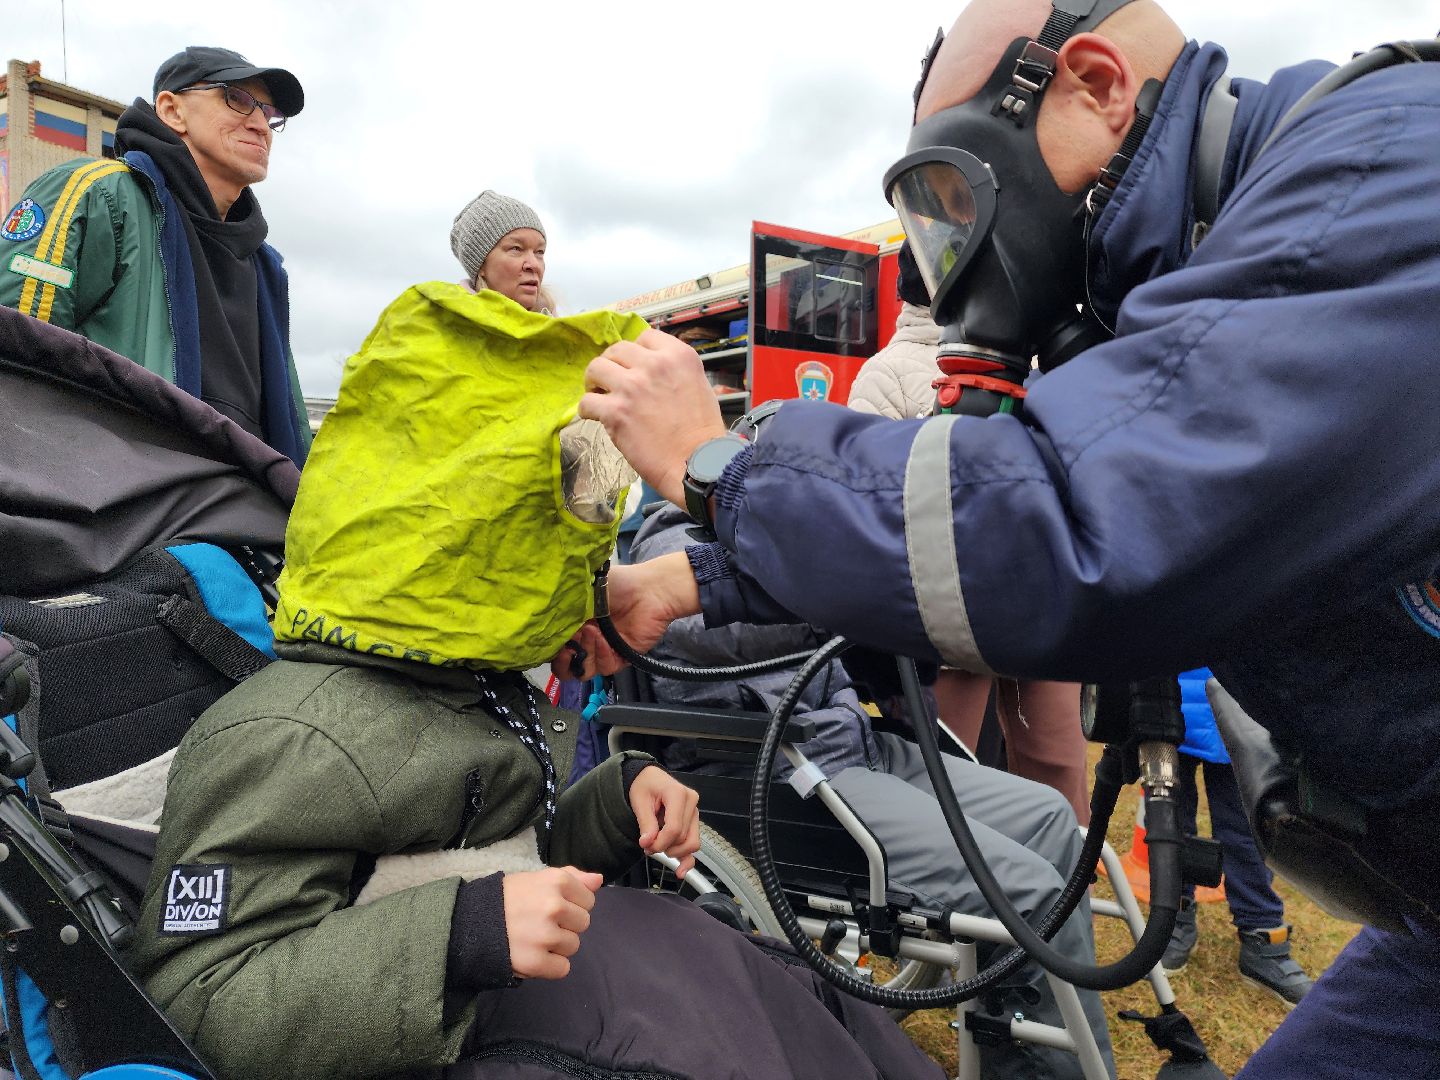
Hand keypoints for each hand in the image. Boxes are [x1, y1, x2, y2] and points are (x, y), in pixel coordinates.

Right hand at [501, 866, 603, 979]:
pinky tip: (534, 955)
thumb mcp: (538, 878)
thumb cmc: (508, 898)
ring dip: (557, 946)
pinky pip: (562, 969)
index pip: (588, 900)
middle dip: (566, 926)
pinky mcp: (536, 962)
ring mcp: (545, 935)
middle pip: (583, 924)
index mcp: (557, 881)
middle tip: (542, 924)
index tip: (552, 907)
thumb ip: (571, 877)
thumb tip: (599, 881)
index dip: (572, 906)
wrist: (470, 922)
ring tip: (534, 938)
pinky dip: (550, 966)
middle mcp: (554, 906)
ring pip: (573, 946)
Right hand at [551, 556, 701, 680]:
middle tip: (566, 647)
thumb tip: (546, 624)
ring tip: (591, 632)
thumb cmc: (618, 584)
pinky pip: (604, 668)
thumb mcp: (583, 592)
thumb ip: (563, 610)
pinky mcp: (620, 658)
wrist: (649, 590)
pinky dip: (602, 655)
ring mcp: (602, 650)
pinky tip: (605, 640)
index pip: (554, 646)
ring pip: (583, 670)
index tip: (547, 641)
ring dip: (584, 653)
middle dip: (562, 661)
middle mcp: (585, 639)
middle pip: (565, 666)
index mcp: (574, 623)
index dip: (548, 648)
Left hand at [579, 329, 728, 505]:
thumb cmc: (702, 432)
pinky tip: (595, 417)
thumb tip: (650, 370)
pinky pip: (587, 402)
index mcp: (678, 355)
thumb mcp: (698, 385)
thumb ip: (673, 372)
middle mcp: (654, 365)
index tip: (633, 367)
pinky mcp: (616, 412)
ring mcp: (632, 387)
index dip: (635, 353)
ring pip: (596, 368)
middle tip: (611, 382)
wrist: (697, 463)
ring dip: (594, 382)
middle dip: (612, 364)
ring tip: (599, 395)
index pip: (645, 337)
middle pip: (617, 349)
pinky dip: (587, 410)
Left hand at [628, 765, 700, 877]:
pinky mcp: (693, 823)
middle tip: (647, 845)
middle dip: (664, 847)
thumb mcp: (639, 801)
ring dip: (673, 851)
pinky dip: (688, 859)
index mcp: (678, 794)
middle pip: (682, 838)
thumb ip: (646, 823)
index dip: (660, 842)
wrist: (649, 778)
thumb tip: (647, 843)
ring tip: (657, 846)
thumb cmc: (644, 786)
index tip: (645, 845)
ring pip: (691, 843)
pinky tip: (681, 871)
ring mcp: (695, 813)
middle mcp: (692, 803)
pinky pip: (694, 844)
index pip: (674, 828)